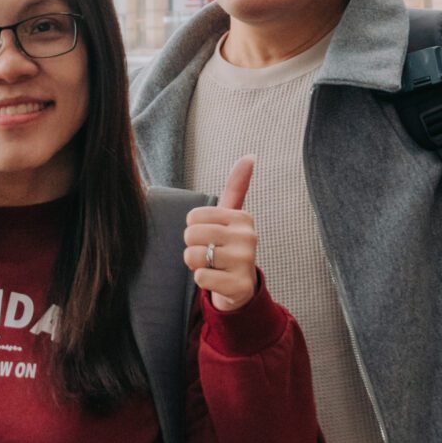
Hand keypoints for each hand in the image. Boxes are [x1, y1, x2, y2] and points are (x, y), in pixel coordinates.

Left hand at [183, 156, 259, 312]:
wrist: (240, 287)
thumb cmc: (229, 247)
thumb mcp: (231, 216)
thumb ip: (237, 186)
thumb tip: (250, 156)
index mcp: (242, 218)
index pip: (193, 216)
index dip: (194, 229)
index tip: (210, 237)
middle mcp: (248, 238)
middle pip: (191, 235)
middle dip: (192, 247)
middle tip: (209, 254)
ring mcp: (246, 262)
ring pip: (193, 256)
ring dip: (196, 264)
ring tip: (212, 266)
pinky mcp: (240, 286)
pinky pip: (201, 277)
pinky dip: (202, 280)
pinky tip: (216, 280)